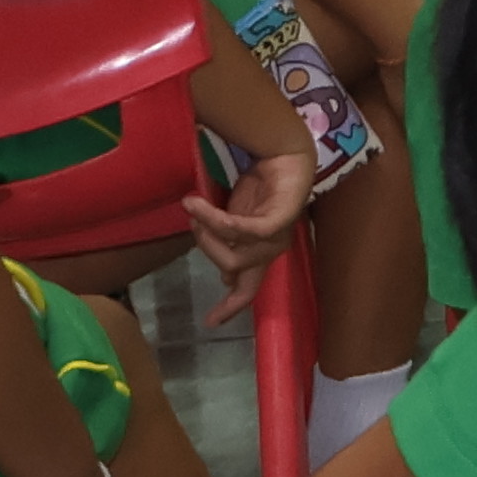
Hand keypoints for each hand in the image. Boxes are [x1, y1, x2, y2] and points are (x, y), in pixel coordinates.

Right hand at [182, 134, 311, 315]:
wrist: (282, 154)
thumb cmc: (260, 186)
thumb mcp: (236, 220)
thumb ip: (229, 245)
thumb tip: (225, 275)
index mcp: (262, 253)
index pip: (248, 289)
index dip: (230, 307)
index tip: (211, 323)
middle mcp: (271, 250)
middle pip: (231, 270)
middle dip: (206, 248)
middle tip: (194, 222)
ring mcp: (277, 237)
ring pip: (233, 254)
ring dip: (206, 231)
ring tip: (195, 207)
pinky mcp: (278, 222)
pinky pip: (238, 230)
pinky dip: (213, 219)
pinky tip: (196, 204)